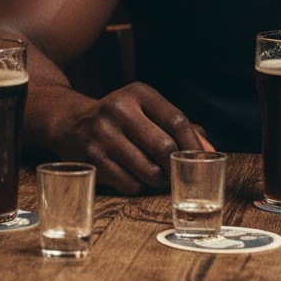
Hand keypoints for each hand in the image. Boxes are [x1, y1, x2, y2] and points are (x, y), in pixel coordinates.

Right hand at [52, 82, 213, 193]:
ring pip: (149, 171)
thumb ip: (177, 127)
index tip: (202, 160)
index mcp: (137, 93)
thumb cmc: (120, 120)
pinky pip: (130, 184)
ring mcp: (103, 134)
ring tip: (155, 175)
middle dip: (175, 167)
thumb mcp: (145, 110)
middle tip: (177, 173)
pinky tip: (133, 176)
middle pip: (164, 148)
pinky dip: (138, 186)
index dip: (194, 145)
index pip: (176, 120)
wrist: (70, 123)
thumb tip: (209, 152)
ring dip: (158, 180)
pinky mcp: (92, 158)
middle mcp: (119, 109)